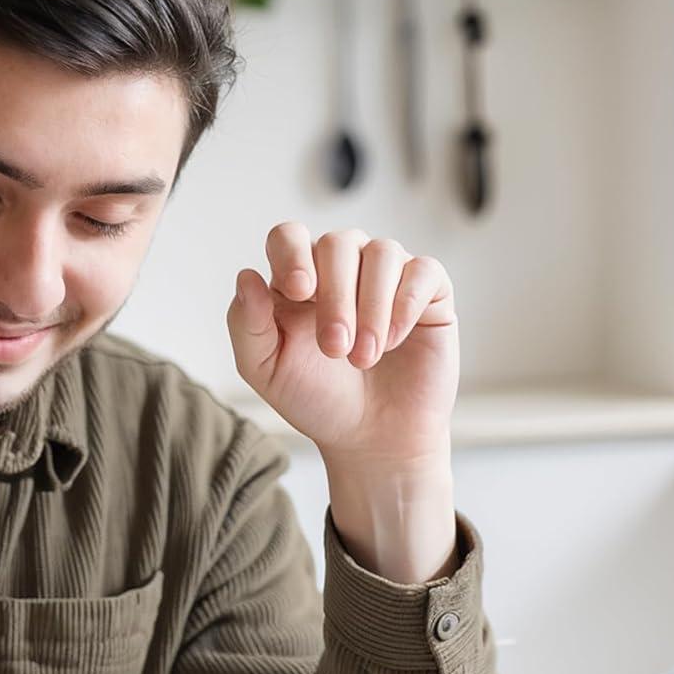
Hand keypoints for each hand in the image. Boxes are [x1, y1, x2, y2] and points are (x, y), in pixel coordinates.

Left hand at [226, 225, 458, 466]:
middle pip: (337, 243)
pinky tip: (394, 342)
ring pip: (382, 252)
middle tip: (334, 350)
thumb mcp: (265, 370)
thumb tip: (246, 276)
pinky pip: (422, 271)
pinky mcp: (428, 290)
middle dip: (335, 298)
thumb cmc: (316, 399)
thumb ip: (246, 324)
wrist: (370, 437)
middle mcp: (341, 268)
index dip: (292, 254)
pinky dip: (405, 305)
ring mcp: (386, 275)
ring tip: (363, 358)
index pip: (289, 236)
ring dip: (370, 308)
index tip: (299, 292)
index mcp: (297, 279)